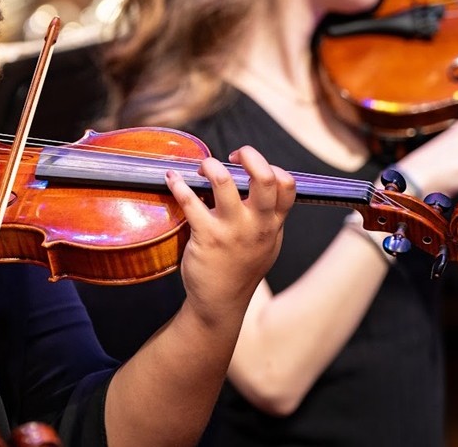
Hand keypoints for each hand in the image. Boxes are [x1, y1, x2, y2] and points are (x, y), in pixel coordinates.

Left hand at [167, 146, 292, 323]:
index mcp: (273, 223)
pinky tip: (171, 179)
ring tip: (201, 167)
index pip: (286, 184)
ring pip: (224, 182)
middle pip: (264, 177)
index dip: (270, 165)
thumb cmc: (242, 269)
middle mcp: (256, 224)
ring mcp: (232, 230)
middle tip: (231, 154)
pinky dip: (178, 184)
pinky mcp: (206, 237)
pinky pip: (190, 200)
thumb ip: (268, 217)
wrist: (220, 303)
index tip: (250, 164)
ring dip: (209, 165)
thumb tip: (261, 185)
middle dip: (249, 155)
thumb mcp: (267, 244)